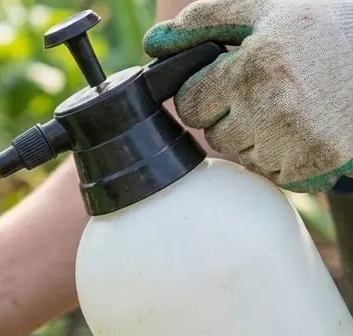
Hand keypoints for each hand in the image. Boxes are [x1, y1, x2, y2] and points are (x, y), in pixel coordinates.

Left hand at [143, 0, 352, 192]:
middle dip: (232, 116)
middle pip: (215, 135)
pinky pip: (278, 175)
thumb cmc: (327, 26)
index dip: (206, 92)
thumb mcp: (266, 8)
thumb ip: (204, 20)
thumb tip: (153, 44)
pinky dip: (288, 159)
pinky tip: (308, 128)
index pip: (189, 104)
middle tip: (269, 90)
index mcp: (251, 70)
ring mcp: (295, 141)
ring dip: (259, 140)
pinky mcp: (317, 164)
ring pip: (244, 157)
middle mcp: (270, 109)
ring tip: (293, 107)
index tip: (231, 80)